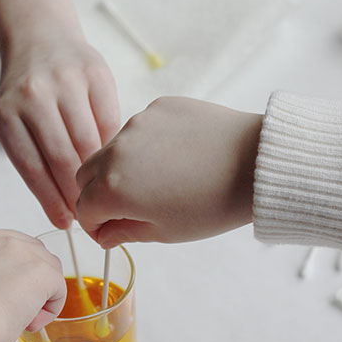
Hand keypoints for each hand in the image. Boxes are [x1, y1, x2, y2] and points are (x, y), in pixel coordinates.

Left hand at [0, 29, 119, 228]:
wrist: (41, 39)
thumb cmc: (26, 94)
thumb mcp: (13, 122)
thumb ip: (33, 160)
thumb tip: (64, 209)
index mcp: (6, 114)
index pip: (32, 169)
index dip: (51, 201)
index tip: (66, 222)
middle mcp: (34, 95)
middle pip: (62, 158)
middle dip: (78, 193)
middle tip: (89, 213)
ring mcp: (66, 81)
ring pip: (89, 142)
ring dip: (98, 173)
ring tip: (104, 192)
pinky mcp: (95, 73)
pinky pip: (109, 120)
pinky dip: (112, 144)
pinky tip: (113, 158)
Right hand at [0, 227, 65, 341]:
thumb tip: (5, 289)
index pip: (5, 249)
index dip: (9, 275)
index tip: (0, 297)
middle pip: (30, 251)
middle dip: (29, 280)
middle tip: (14, 309)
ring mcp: (19, 250)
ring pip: (47, 268)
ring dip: (40, 293)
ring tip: (21, 318)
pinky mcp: (40, 269)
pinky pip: (58, 287)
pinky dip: (50, 308)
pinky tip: (30, 322)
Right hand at [76, 97, 262, 246]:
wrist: (256, 164)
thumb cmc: (213, 205)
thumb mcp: (164, 232)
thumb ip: (124, 232)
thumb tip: (105, 233)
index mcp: (113, 188)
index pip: (84, 209)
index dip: (95, 226)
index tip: (111, 232)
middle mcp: (116, 151)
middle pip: (87, 175)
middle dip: (98, 194)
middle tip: (127, 208)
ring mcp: (137, 124)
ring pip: (112, 150)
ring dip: (121, 168)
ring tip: (158, 182)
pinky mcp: (159, 107)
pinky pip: (139, 130)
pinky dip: (145, 146)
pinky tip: (174, 158)